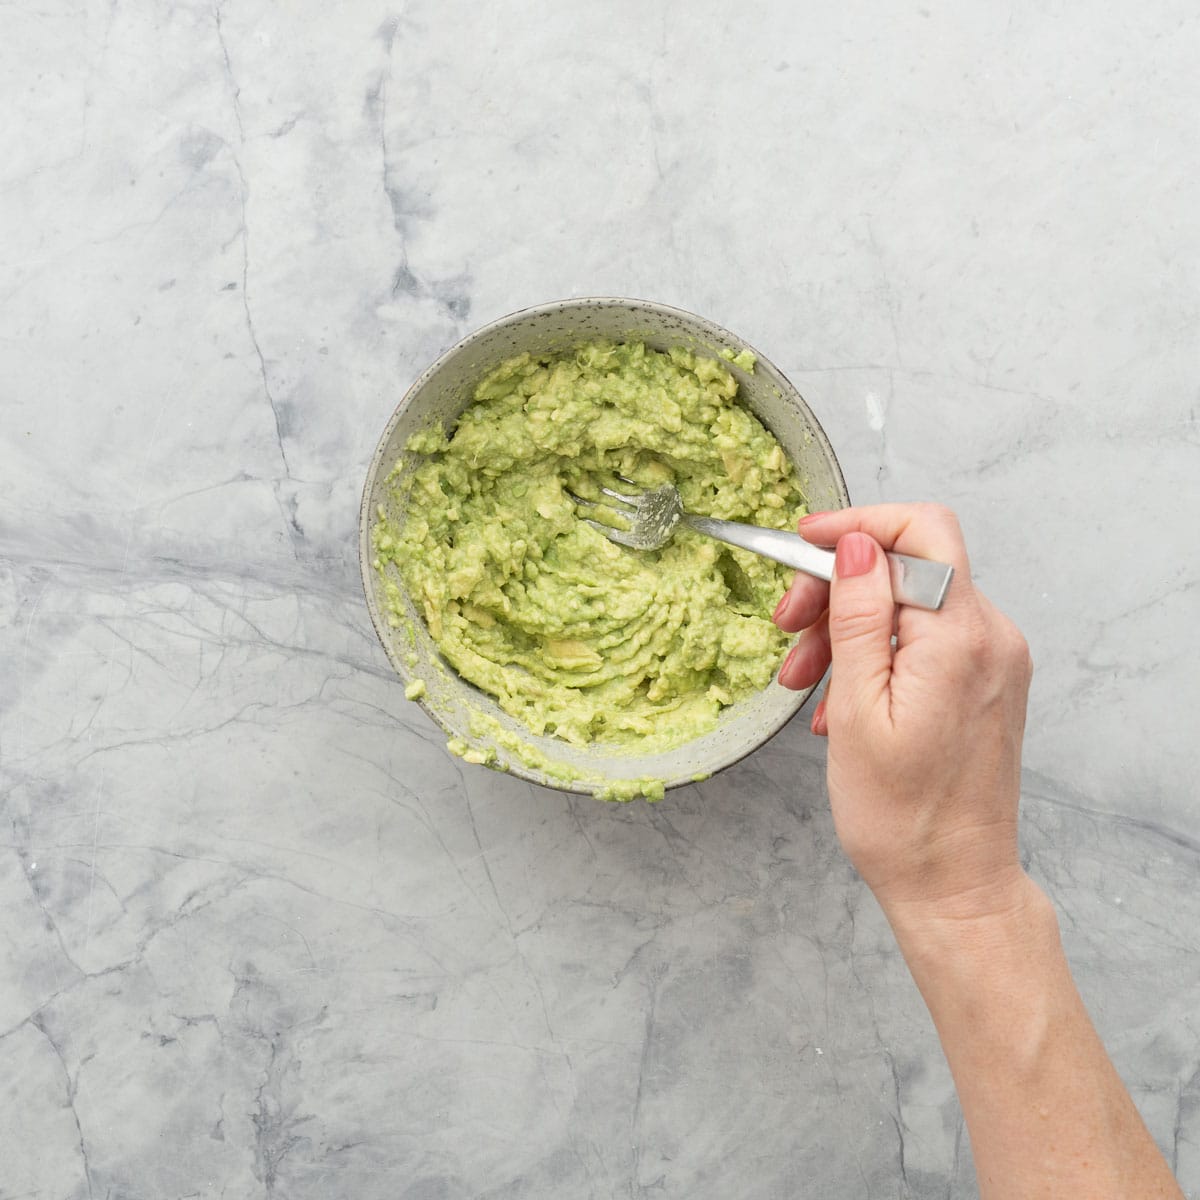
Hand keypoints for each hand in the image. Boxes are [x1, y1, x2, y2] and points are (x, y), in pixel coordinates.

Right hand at [773, 504, 1033, 919]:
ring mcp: (993, 661)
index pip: (920, 531)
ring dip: (847, 629)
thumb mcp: (858, 709)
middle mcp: (991, 638)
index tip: (805, 542)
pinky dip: (876, 655)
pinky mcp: (985, 683)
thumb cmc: (901, 817)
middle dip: (838, 587)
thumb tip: (857, 544)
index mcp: (960, 638)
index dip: (856, 525)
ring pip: (909, 605)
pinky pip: (924, 641)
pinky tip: (838, 701)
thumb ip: (860, 616)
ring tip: (802, 681)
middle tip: (787, 627)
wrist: (954, 885)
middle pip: (908, 566)